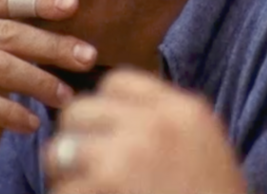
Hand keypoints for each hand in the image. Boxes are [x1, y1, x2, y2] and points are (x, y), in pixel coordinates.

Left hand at [44, 69, 246, 193]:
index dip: (103, 106)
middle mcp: (152, 125)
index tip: (107, 132)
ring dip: (66, 173)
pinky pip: (63, 189)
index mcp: (181, 110)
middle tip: (82, 164)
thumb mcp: (205, 143)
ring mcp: (125, 157)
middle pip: (79, 110)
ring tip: (86, 188)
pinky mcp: (103, 188)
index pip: (116, 82)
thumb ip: (166, 120)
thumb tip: (115, 112)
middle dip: (75, 137)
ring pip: (61, 150)